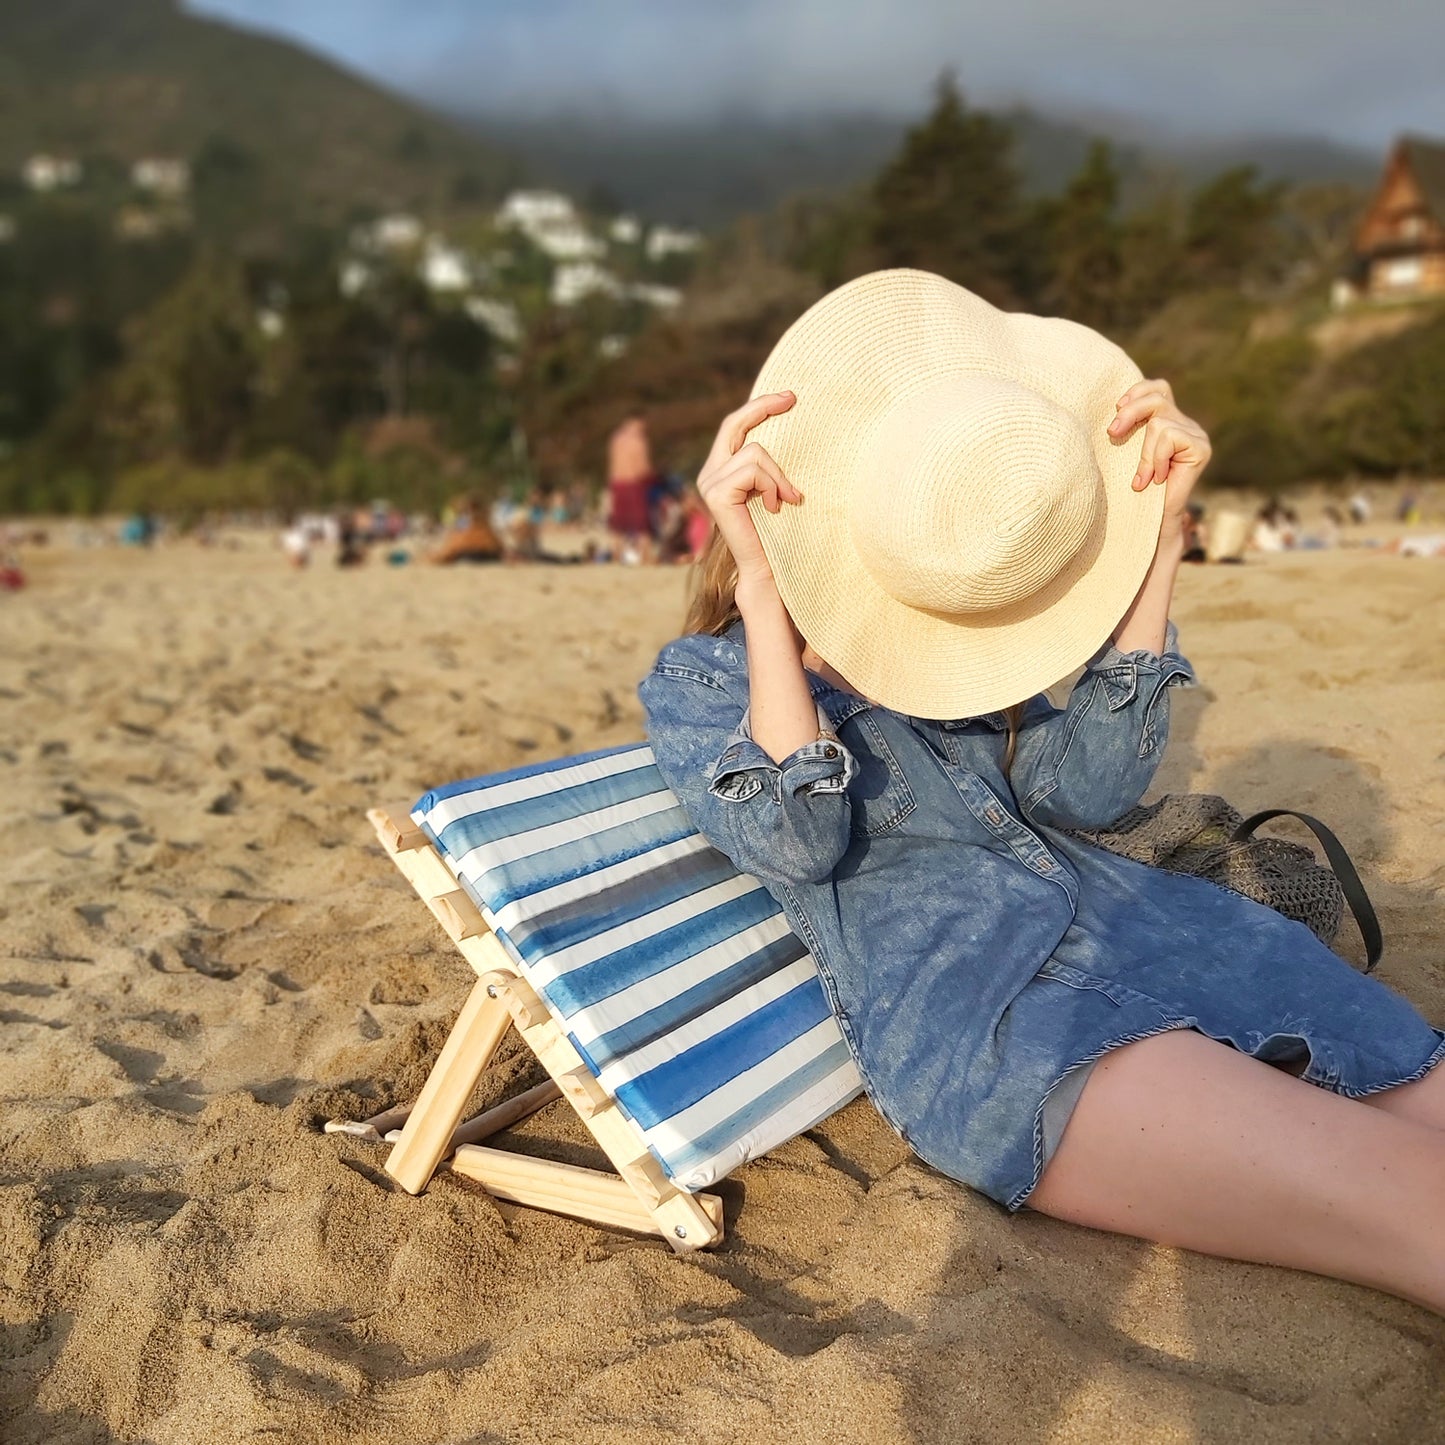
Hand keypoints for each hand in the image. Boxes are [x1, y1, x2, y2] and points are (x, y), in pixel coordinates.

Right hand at [696, 391, 800, 586]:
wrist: (764, 568)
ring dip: (779, 476)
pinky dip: (772, 486)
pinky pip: (754, 470)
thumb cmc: (774, 532)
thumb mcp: (771, 489)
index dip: (758, 408)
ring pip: (755, 452)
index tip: (788, 397)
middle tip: (792, 398)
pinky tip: (775, 507)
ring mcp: (709, 483)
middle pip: (734, 424)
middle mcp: (709, 473)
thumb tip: (786, 433)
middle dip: (763, 407)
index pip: (735, 427)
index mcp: (720, 470)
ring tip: (785, 501)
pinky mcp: (717, 493)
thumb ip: (768, 466)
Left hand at [1107, 379, 1211, 535]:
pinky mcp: (1202, 448)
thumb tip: (1116, 405)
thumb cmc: (1135, 488)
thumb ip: (1131, 427)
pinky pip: (1169, 438)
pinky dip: (1155, 459)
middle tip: (1112, 433)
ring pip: (1159, 423)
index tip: (1116, 407)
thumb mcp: (1128, 451)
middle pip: (1157, 399)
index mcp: (1170, 420)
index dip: (1138, 391)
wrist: (1152, 520)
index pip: (1158, 389)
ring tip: (1143, 477)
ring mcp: (1197, 436)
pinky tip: (1156, 479)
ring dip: (1144, 452)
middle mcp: (1187, 424)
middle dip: (1130, 413)